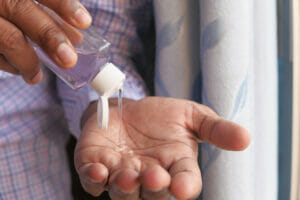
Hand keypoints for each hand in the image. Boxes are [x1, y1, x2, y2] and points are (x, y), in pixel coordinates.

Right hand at [0, 0, 90, 83]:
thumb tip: (76, 36)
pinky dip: (8, 65)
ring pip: (7, 38)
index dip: (63, 4)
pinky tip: (17, 69)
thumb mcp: (20, 5)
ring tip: (36, 76)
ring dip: (27, 62)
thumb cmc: (6, 11)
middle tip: (68, 59)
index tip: (84, 22)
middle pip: (21, 10)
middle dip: (49, 36)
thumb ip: (46, 13)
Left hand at [75, 97, 249, 199]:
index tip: (183, 188)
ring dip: (126, 188)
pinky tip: (98, 172)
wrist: (127, 107)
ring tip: (127, 175)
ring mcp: (122, 174)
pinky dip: (94, 180)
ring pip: (124, 193)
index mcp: (175, 166)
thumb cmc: (161, 115)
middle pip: (154, 194)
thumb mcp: (192, 116)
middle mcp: (150, 176)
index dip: (184, 187)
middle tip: (155, 176)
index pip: (185, 183)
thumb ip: (215, 129)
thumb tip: (245, 138)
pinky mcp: (97, 166)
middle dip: (154, 188)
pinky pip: (94, 182)